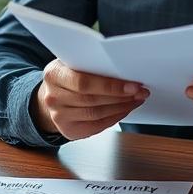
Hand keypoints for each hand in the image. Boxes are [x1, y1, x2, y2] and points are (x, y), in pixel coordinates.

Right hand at [32, 59, 149, 140]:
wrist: (52, 95)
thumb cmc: (67, 76)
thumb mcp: (72, 63)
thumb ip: (90, 64)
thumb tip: (123, 69)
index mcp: (54, 74)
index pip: (84, 82)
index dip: (111, 86)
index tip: (133, 85)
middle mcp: (52, 97)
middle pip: (92, 100)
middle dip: (121, 96)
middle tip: (140, 91)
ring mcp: (59, 116)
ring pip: (96, 114)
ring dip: (121, 107)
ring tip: (136, 99)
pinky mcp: (69, 130)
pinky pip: (97, 126)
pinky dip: (115, 117)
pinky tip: (125, 109)